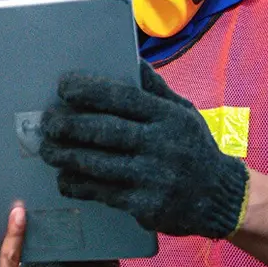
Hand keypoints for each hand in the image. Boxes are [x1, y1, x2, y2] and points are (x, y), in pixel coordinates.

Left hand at [39, 61, 249, 237]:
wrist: (221, 198)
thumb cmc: (194, 148)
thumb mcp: (183, 112)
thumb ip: (155, 90)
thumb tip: (132, 60)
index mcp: (168, 116)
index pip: (123, 97)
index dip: (89, 90)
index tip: (63, 87)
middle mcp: (160, 145)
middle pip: (105, 131)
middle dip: (69, 125)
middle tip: (47, 122)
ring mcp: (153, 177)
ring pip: (98, 164)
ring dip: (66, 156)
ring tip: (48, 150)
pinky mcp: (145, 206)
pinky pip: (103, 193)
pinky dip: (79, 185)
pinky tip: (65, 178)